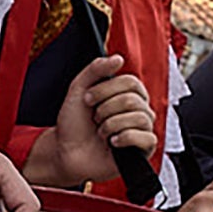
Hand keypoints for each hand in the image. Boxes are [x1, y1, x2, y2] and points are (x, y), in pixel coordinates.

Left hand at [29, 55, 154, 186]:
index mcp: (126, 94)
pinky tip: (112, 142)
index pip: (131, 82)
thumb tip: (118, 58)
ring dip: (111, 125)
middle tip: (94, 119)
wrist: (65, 153)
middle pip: (133, 100)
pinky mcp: (144, 149)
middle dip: (105, 109)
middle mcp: (138, 110)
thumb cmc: (73, 125)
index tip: (87, 99)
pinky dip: (124, 138)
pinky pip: (147, 137)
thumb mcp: (78, 90)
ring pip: (140, 118)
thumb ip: (96, 70)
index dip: (107, 89)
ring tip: (101, 132)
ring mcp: (142, 129)